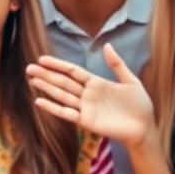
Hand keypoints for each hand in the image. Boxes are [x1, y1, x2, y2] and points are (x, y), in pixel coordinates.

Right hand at [27, 43, 155, 147]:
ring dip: (47, 88)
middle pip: (63, 82)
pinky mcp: (86, 121)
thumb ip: (117, 64)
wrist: (144, 129)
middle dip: (47, 75)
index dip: (58, 65)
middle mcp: (87, 94)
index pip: (72, 71)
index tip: (42, 59)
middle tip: (29, 68)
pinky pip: (66, 113)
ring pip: (62, 95)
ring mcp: (85, 108)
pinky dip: (52, 108)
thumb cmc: (140, 105)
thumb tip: (106, 44)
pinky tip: (39, 101)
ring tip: (32, 79)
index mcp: (96, 82)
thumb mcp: (130, 81)